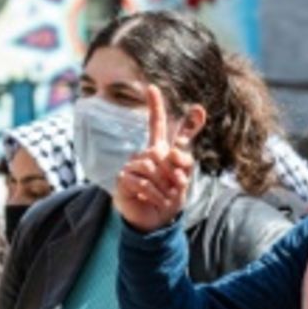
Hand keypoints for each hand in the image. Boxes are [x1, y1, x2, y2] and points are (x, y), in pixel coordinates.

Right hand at [114, 85, 194, 232]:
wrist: (156, 221)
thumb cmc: (170, 197)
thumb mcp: (184, 178)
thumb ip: (183, 161)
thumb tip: (175, 152)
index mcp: (159, 150)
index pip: (156, 125)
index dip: (155, 106)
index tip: (152, 87)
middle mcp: (144, 154)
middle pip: (161, 151)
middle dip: (174, 171)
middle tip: (177, 186)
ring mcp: (131, 165)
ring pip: (152, 166)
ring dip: (165, 185)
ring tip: (165, 196)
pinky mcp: (123, 179)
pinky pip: (144, 181)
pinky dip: (156, 194)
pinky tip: (156, 200)